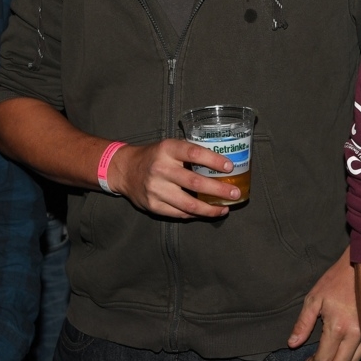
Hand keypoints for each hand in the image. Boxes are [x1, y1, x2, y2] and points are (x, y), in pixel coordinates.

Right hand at [107, 139, 239, 218]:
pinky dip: (196, 214)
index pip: (194, 153)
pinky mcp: (153, 206)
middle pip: (195, 183)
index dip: (214, 160)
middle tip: (235, 193)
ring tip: (225, 208)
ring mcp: (156, 189)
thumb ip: (190, 152)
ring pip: (189, 205)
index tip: (229, 167)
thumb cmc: (155, 156)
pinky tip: (208, 212)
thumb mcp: (170, 146)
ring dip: (210, 209)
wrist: (125, 170)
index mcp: (167, 149)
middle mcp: (161, 169)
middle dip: (219, 190)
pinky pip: (180, 214)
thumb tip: (222, 163)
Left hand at [288, 247, 360, 360]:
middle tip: (319, 355)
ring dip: (341, 359)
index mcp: (337, 326)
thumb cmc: (335, 281)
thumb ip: (303, 323)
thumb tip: (292, 344)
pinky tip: (345, 343)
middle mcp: (354, 334)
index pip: (325, 359)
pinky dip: (352, 353)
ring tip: (332, 348)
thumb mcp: (313, 299)